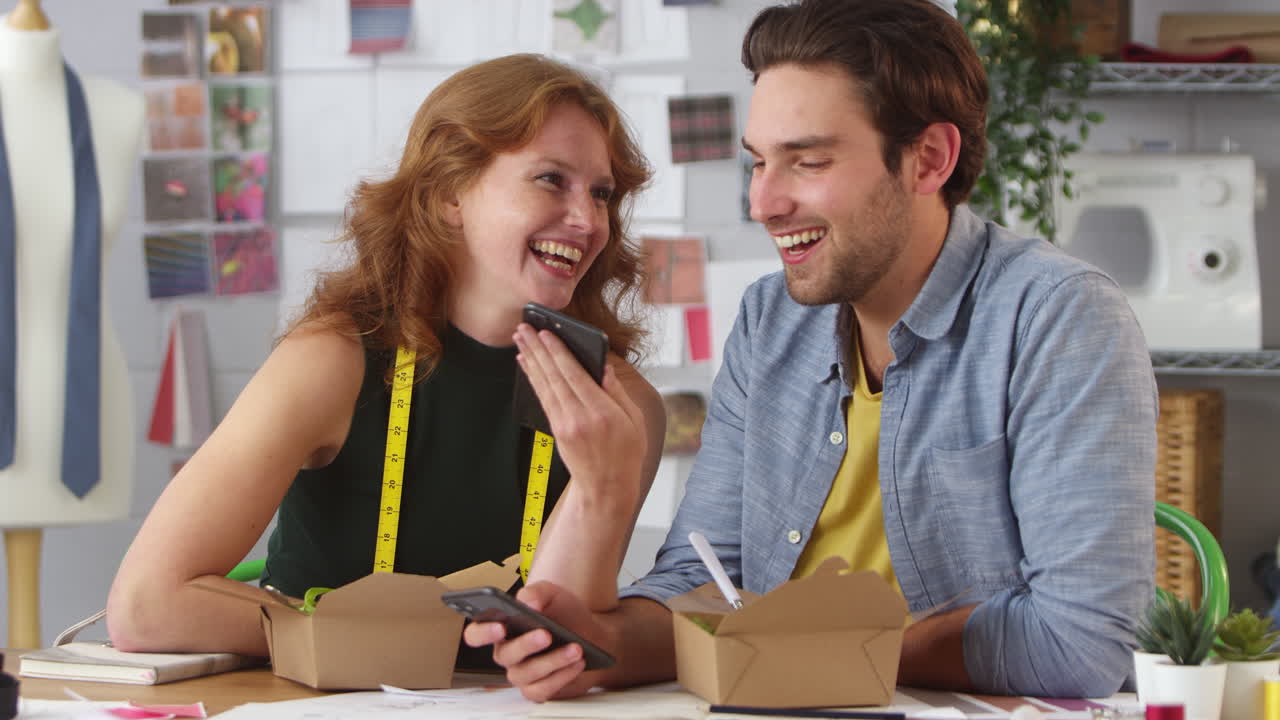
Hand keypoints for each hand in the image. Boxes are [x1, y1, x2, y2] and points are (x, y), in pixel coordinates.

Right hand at [462, 581, 608, 700]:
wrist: (591, 633)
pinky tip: (576, 663)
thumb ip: (537, 592)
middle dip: (526, 644)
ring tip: (575, 648)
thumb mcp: (553, 594)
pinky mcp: (538, 689)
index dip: (483, 632)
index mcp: (502, 628)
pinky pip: (543, 690)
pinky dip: (561, 676)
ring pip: (526, 674)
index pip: (477, 633)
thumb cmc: (564, 614)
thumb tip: (528, 602)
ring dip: (553, 661)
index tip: (499, 626)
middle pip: (504, 655)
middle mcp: (508, 653)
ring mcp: (522, 673)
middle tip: (546, 634)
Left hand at [513, 324, 646, 495]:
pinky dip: (533, 378)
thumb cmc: (627, 453)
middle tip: (524, 328)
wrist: (607, 488)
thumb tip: (603, 367)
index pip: (575, 375)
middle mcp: (580, 417)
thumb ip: (618, 392)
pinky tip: (526, 364)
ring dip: (531, 359)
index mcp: (603, 412)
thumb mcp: (635, 421)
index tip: (547, 333)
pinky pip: (543, 398)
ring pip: (545, 385)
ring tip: (520, 340)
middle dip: (538, 349)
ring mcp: (565, 425)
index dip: (558, 352)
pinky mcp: (557, 431)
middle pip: (554, 376)